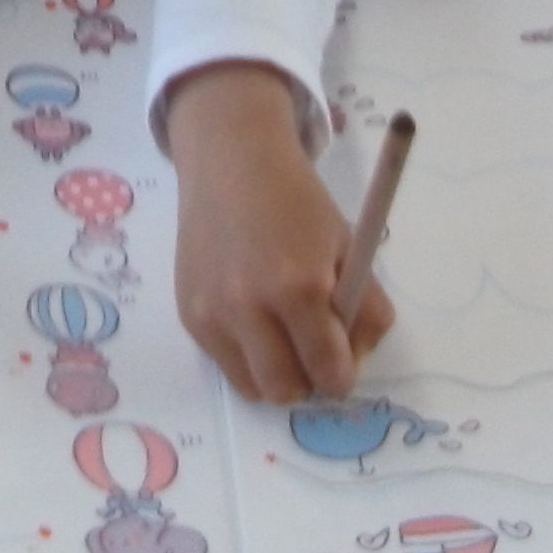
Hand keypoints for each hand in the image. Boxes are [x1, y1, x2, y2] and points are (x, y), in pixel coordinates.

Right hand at [168, 66, 394, 402]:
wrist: (231, 161)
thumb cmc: (297, 201)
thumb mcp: (347, 246)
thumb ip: (364, 308)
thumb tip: (355, 357)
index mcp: (300, 288)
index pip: (330, 373)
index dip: (344, 372)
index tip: (343, 357)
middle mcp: (250, 307)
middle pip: (286, 391)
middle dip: (307, 380)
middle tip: (312, 350)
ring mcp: (213, 313)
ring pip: (251, 387)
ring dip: (273, 373)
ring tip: (280, 335)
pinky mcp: (189, 313)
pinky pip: (224, 361)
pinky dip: (243, 352)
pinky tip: (249, 312)